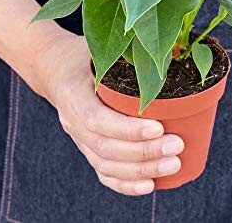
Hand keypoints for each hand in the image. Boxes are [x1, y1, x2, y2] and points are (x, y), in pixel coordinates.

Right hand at [37, 34, 184, 195]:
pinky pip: (103, 172)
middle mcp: (71, 120)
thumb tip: (166, 52)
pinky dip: (126, 184)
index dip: (127, 129)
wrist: (54, 68)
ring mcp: (77, 138)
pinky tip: (150, 184)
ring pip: (106, 164)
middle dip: (144, 152)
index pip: (97, 120)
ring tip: (173, 164)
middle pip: (105, 148)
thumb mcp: (97, 46)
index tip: (159, 127)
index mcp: (73, 93)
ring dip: (141, 170)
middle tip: (177, 146)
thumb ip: (122, 52)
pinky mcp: (86, 147)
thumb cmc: (83, 54)